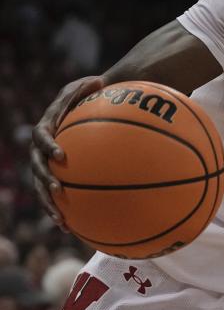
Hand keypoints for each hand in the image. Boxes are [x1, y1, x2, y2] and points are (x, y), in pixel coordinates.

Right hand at [30, 75, 105, 227]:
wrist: (85, 110)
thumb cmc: (91, 96)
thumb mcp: (90, 86)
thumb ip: (91, 87)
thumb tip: (101, 81)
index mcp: (48, 126)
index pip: (42, 136)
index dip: (48, 146)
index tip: (61, 156)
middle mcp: (41, 148)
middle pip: (36, 167)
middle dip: (44, 181)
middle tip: (57, 191)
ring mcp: (45, 164)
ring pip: (40, 187)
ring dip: (48, 204)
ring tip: (60, 220)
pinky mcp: (55, 177)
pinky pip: (54, 197)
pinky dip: (59, 211)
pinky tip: (70, 229)